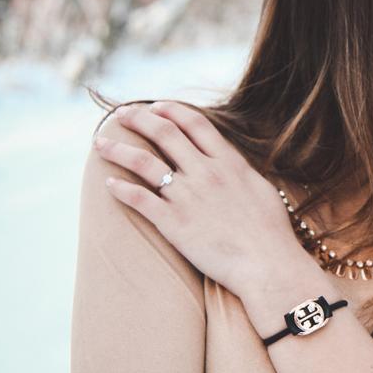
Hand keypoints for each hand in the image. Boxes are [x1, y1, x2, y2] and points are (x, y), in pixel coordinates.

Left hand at [95, 101, 302, 295]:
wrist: (267, 264)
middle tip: (121, 115)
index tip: (155, 107)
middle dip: (138, 119)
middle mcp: (205, 172)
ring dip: (117, 149)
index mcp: (228, 162)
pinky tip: (108, 183)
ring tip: (100, 143)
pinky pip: (138, 199)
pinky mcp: (173, 222)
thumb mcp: (261, 189)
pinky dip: (120, 188)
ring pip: (143, 161)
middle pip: (164, 133)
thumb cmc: (272, 233)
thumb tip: (232, 164)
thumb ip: (240, 172)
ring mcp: (187, 196)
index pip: (194, 123)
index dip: (171, 110)